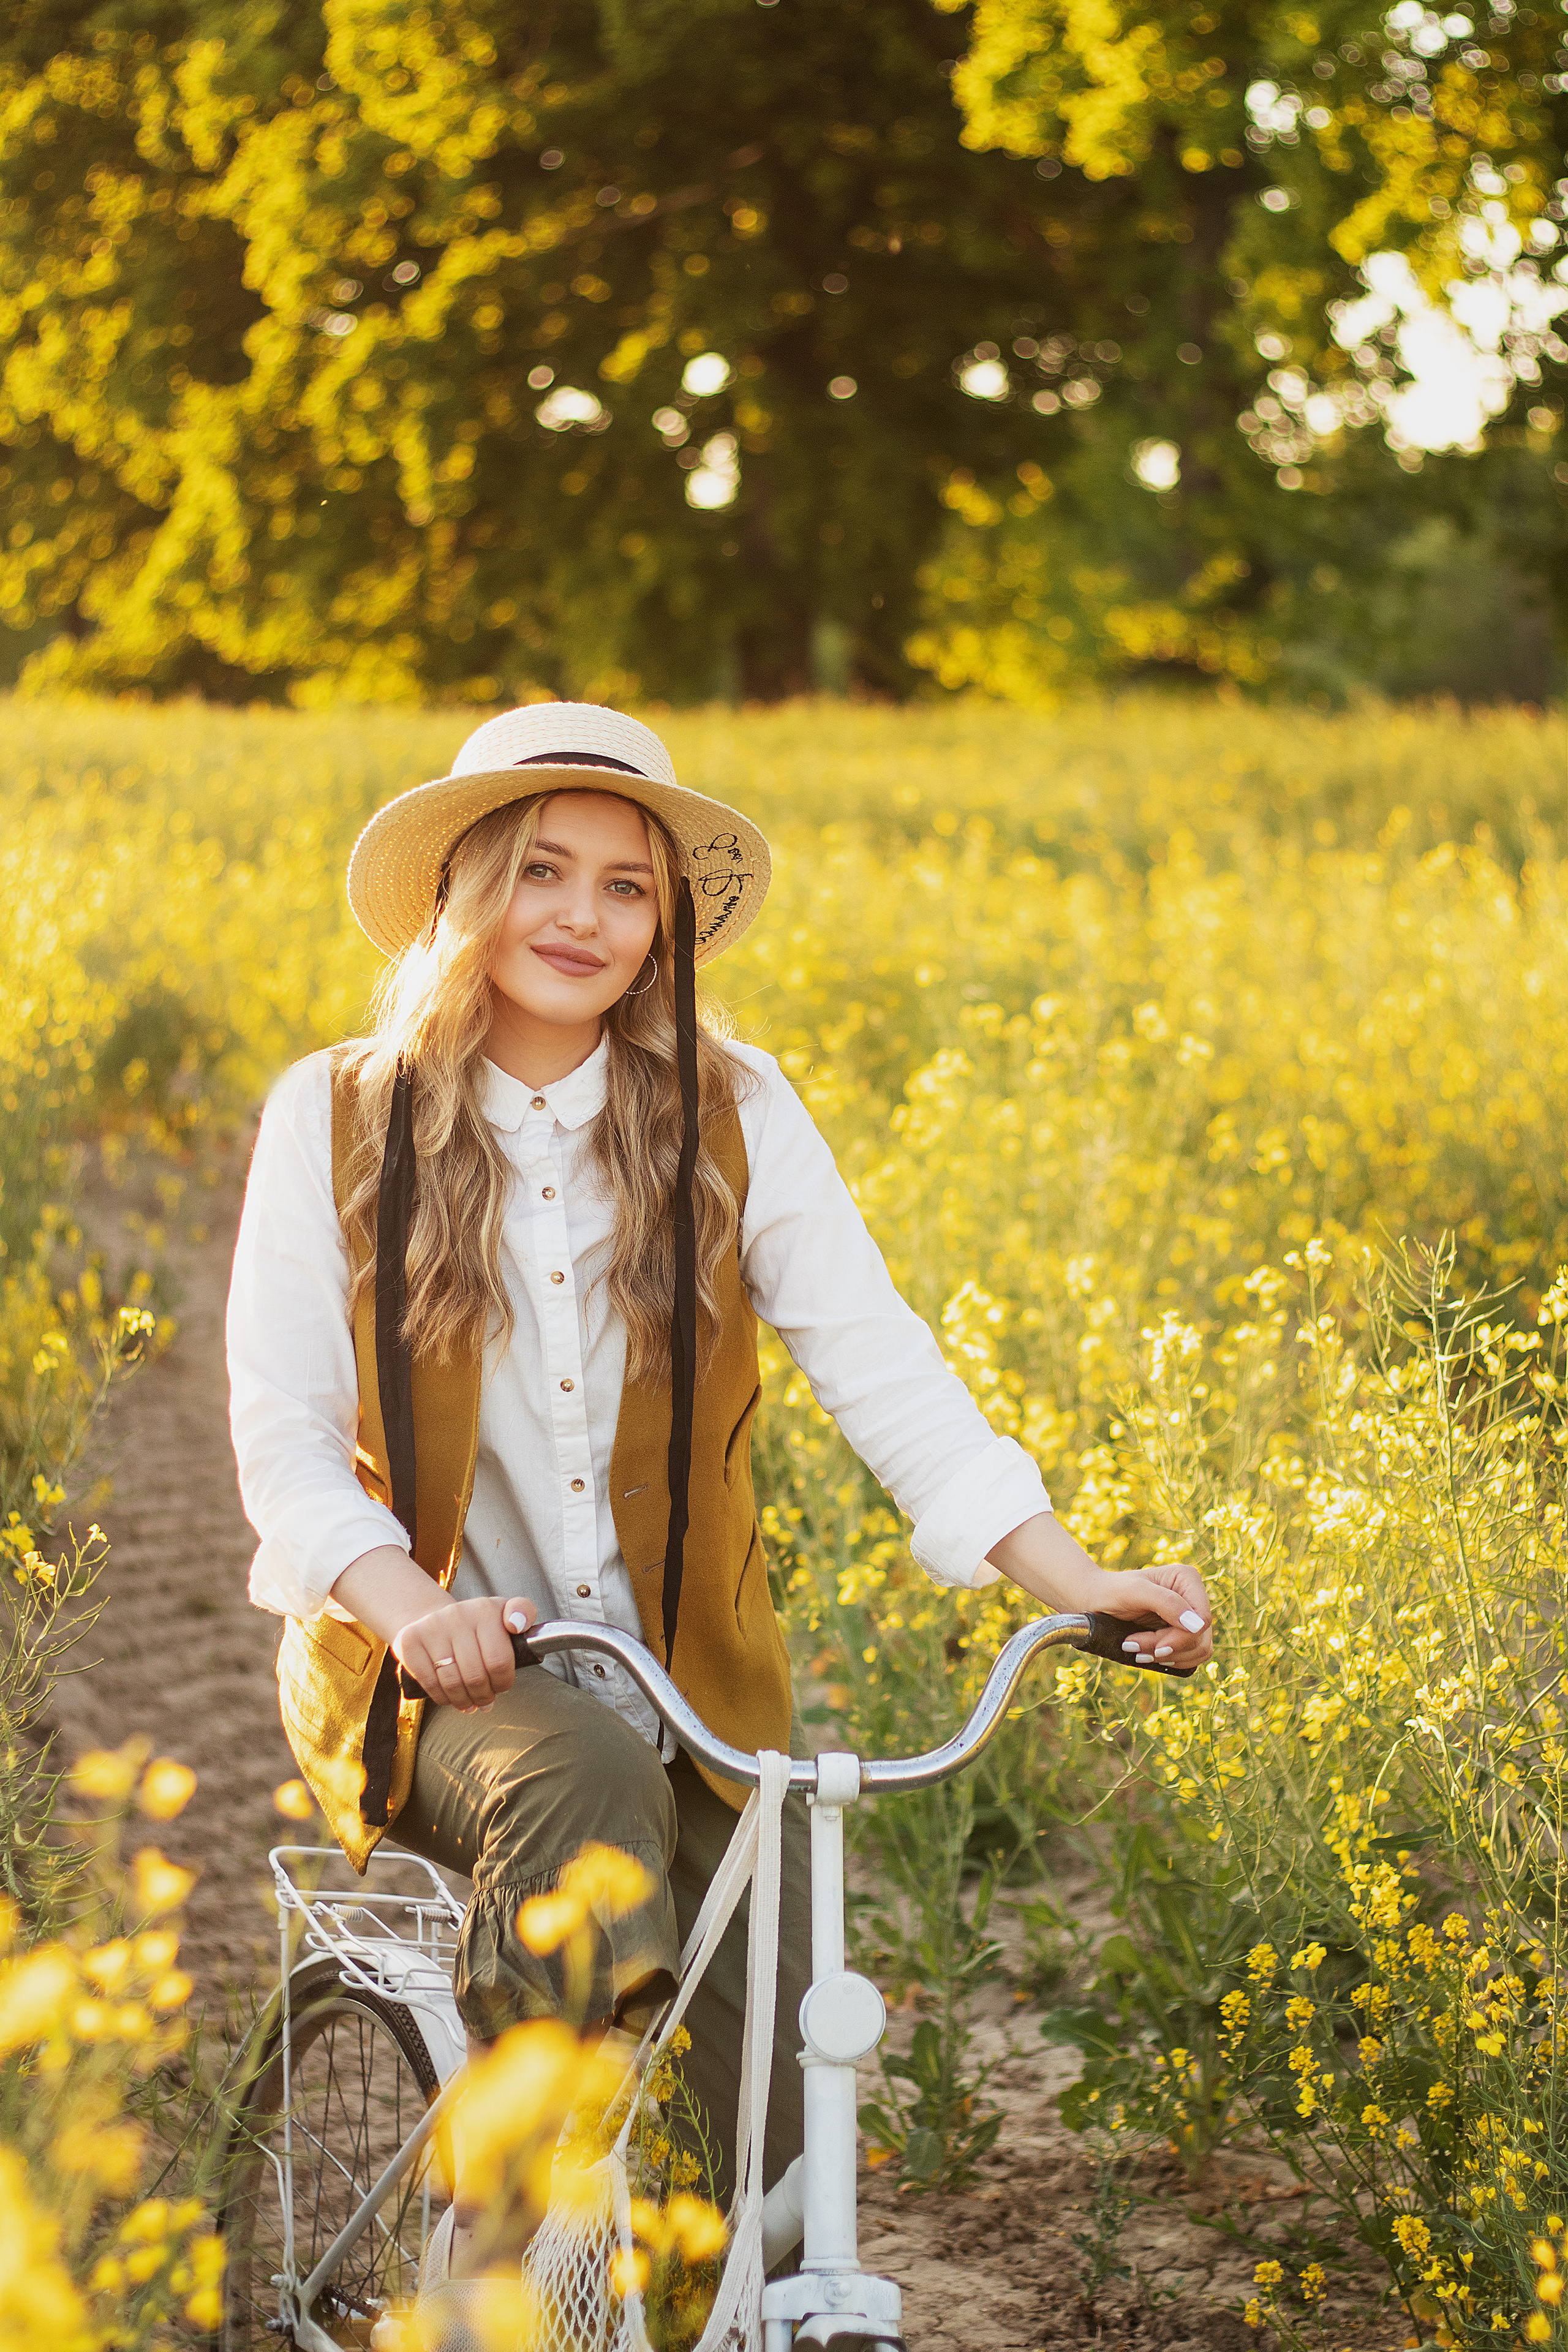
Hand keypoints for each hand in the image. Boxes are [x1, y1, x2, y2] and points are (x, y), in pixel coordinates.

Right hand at [391, 1594, 536, 1712]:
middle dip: (484, 1695)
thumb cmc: (477, 1626)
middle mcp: (457, 1614)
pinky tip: (449, 1696)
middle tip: (485, 1699)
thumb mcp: (504, 1613)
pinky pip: (429, 1682)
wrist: (435, 1621)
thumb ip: (523, 1612)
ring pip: (452, 1682)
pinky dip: (442, 1697)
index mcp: (485, 1609)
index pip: (500, 1661)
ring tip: (469, 1701)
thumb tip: (517, 1625)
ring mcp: (431, 1627)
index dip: (503, 1682)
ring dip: (463, 1700)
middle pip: (476, 1676)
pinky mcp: (409, 1641)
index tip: (501, 1685)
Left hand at [1086, 1561, 1213, 1670]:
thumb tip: (1197, 1625)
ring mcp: (1191, 1617)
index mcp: (1188, 1579)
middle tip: (1132, 1645)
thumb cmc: (1112, 1592)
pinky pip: (1193, 1657)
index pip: (1202, 1619)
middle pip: (1199, 1637)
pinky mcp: (1185, 1634)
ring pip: (1199, 1650)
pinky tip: (1147, 1655)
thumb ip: (1166, 1602)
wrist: (1097, 1602)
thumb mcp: (1135, 1592)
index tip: (1155, 1647)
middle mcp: (1194, 1596)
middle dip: (1167, 1647)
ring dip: (1168, 1657)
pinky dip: (1171, 1660)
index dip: (1181, 1637)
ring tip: (1136, 1650)